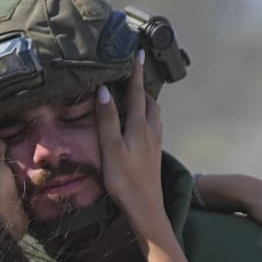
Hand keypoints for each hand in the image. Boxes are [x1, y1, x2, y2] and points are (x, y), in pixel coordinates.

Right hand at [93, 55, 167, 238]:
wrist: (146, 209)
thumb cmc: (125, 180)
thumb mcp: (111, 148)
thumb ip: (108, 119)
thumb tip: (106, 90)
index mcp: (140, 126)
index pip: (138, 92)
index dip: (136, 72)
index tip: (138, 53)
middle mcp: (151, 130)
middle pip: (149, 102)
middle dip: (142, 87)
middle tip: (132, 76)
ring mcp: (156, 143)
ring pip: (154, 115)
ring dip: (146, 102)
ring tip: (135, 97)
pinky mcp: (155, 155)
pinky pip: (154, 127)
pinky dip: (147, 117)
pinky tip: (141, 125)